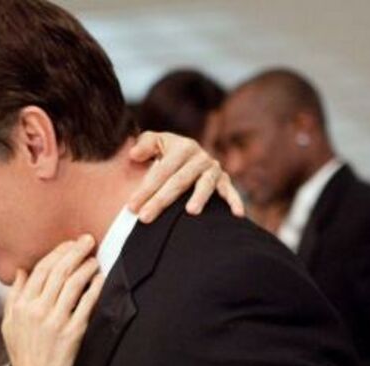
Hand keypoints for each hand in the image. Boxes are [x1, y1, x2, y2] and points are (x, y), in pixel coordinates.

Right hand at [3, 236, 104, 365]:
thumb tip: (22, 271)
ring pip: (73, 284)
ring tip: (94, 258)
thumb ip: (14, 296)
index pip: (40, 269)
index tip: (69, 244)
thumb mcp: (9, 325)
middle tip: (87, 240)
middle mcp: (37, 311)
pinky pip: (86, 304)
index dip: (57, 253)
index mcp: (21, 306)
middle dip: (74, 251)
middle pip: (58, 271)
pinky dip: (94, 288)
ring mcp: (56, 321)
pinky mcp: (72, 333)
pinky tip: (100, 278)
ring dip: (86, 266)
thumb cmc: (23, 355)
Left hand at [127, 130, 244, 222]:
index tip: (131, 206)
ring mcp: (213, 169)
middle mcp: (200, 157)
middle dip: (161, 200)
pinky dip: (235, 201)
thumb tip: (134, 154)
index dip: (145, 188)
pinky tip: (237, 214)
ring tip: (191, 211)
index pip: (162, 170)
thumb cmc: (166, 153)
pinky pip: (230, 191)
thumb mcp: (155, 143)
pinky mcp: (224, 180)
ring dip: (199, 198)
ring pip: (205, 185)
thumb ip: (144, 145)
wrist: (188, 155)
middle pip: (179, 181)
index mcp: (183, 147)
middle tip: (145, 217)